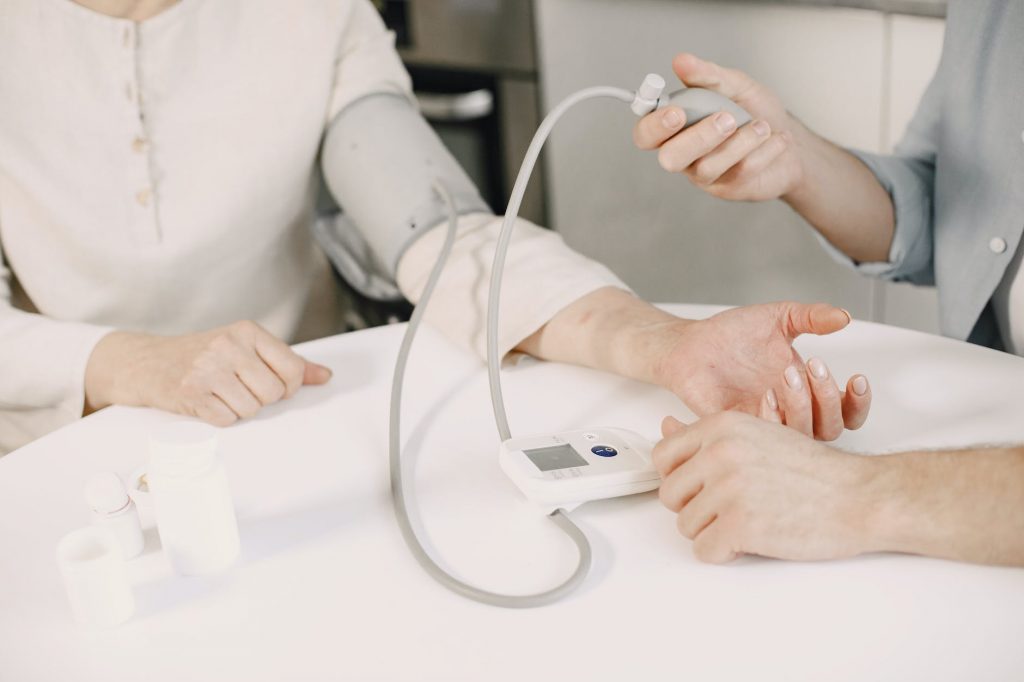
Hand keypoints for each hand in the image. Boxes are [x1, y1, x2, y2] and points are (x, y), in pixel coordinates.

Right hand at [85, 321, 331, 425]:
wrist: (147, 362)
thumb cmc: (203, 355)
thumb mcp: (246, 348)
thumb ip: (288, 361)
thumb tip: (325, 376)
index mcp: (247, 331)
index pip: (293, 369)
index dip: (288, 386)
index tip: (273, 385)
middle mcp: (228, 345)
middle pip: (274, 393)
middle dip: (262, 399)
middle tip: (240, 389)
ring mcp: (207, 368)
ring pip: (251, 409)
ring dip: (240, 409)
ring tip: (222, 393)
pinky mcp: (190, 392)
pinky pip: (227, 420)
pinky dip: (221, 417)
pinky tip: (208, 402)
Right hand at [633, 53, 807, 201]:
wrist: (792, 143)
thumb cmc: (754, 113)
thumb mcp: (734, 86)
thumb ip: (707, 76)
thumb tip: (681, 61)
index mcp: (675, 127)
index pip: (646, 134)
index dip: (653, 125)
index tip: (676, 111)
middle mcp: (683, 154)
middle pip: (670, 158)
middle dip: (697, 138)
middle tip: (726, 119)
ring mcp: (704, 175)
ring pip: (707, 167)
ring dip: (740, 142)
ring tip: (762, 126)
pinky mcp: (728, 188)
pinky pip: (739, 172)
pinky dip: (763, 151)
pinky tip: (776, 139)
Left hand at [653, 412, 875, 562]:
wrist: (860, 496)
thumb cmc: (813, 471)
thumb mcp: (758, 436)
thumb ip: (708, 436)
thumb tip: (665, 426)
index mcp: (721, 427)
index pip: (663, 456)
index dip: (680, 478)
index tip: (702, 486)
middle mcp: (719, 453)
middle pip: (670, 495)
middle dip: (695, 508)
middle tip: (731, 509)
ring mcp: (728, 489)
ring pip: (686, 526)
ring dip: (712, 532)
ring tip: (749, 522)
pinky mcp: (740, 525)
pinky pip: (704, 551)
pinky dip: (724, 553)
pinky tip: (751, 540)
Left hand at [654, 301, 870, 439]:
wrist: (690, 343)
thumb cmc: (732, 334)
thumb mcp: (778, 318)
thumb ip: (812, 316)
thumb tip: (844, 316)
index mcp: (805, 390)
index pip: (846, 413)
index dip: (858, 403)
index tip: (857, 378)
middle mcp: (789, 412)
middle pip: (830, 429)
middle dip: (829, 399)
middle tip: (812, 365)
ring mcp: (764, 423)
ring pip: (800, 438)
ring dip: (802, 407)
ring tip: (787, 375)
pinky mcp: (737, 429)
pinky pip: (763, 440)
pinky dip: (772, 418)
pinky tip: (766, 393)